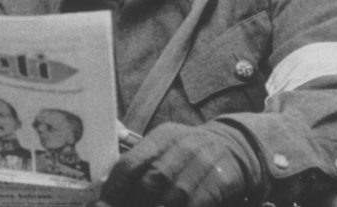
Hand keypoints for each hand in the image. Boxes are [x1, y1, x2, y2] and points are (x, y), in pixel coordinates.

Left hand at [93, 121, 260, 206]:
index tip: (103, 204)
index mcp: (161, 136)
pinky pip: (196, 202)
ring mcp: (204, 162)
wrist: (233, 146)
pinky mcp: (222, 179)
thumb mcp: (163, 148)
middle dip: (135, 203)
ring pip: (175, 195)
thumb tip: (104, 194)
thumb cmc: (187, 154)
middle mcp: (182, 145)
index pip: (130, 163)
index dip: (115, 188)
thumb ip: (137, 165)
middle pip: (153, 180)